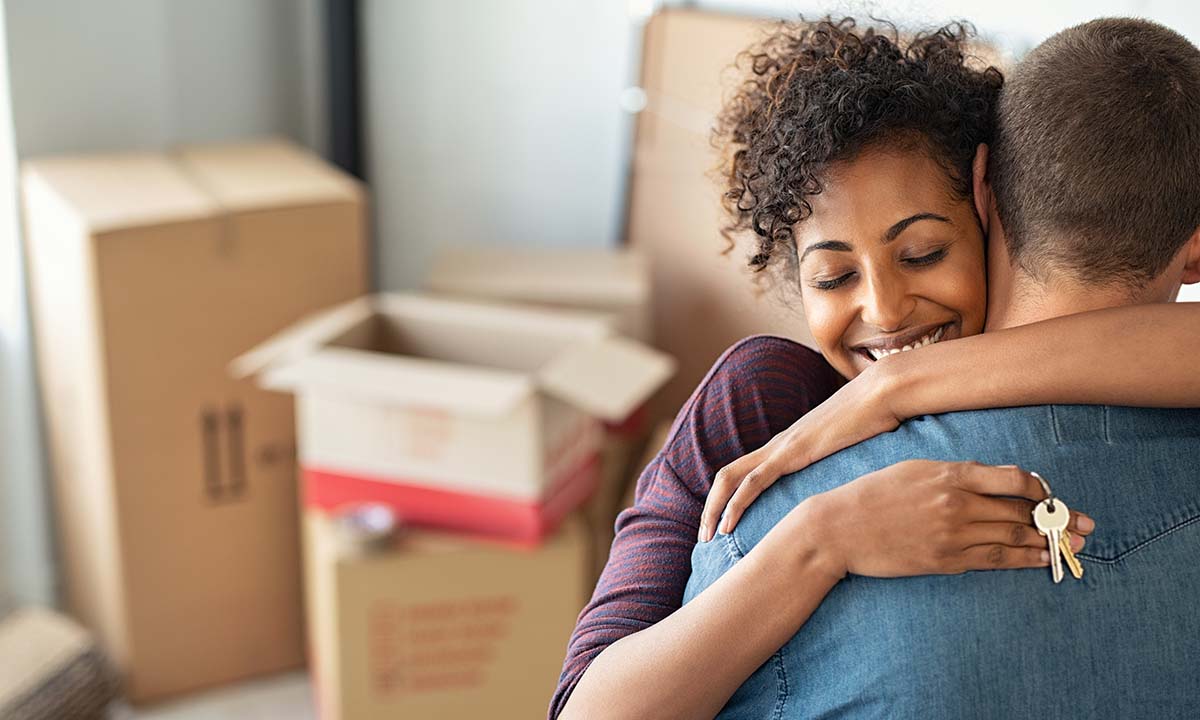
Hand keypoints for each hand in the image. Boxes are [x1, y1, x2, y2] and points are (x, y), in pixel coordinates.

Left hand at [701, 362, 901, 541]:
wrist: (883, 393)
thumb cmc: (876, 420)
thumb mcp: (854, 451)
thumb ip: (845, 467)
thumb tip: (856, 490)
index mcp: (789, 446)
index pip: (745, 472)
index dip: (728, 498)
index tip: (724, 526)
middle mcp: (778, 445)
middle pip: (728, 475)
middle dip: (710, 507)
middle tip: (704, 537)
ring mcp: (783, 447)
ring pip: (731, 478)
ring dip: (714, 508)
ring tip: (707, 537)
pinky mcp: (792, 452)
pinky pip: (754, 480)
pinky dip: (736, 503)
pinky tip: (728, 525)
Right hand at [801, 460, 1094, 578]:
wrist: (839, 528)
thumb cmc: (873, 493)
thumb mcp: (914, 469)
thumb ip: (954, 473)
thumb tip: (991, 481)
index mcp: (950, 474)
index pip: (1014, 479)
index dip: (1040, 488)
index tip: (1050, 494)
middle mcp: (957, 504)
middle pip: (1022, 511)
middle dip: (1058, 518)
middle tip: (1086, 524)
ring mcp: (953, 535)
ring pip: (1014, 538)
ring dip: (1049, 542)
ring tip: (1073, 544)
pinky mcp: (945, 560)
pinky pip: (994, 560)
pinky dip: (1023, 560)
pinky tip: (1041, 560)